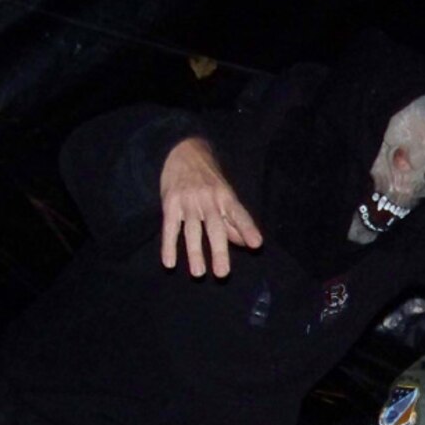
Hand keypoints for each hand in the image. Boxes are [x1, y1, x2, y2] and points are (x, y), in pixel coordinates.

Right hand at [160, 136, 262, 276]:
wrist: (183, 151)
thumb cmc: (209, 180)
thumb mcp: (225, 195)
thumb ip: (234, 221)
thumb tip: (248, 244)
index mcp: (226, 197)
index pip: (239, 214)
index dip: (248, 229)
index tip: (256, 244)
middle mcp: (209, 199)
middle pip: (215, 228)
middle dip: (219, 251)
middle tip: (222, 273)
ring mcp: (189, 202)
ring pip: (192, 231)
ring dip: (195, 252)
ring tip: (198, 273)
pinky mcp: (170, 203)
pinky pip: (170, 228)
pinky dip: (169, 246)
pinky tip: (170, 262)